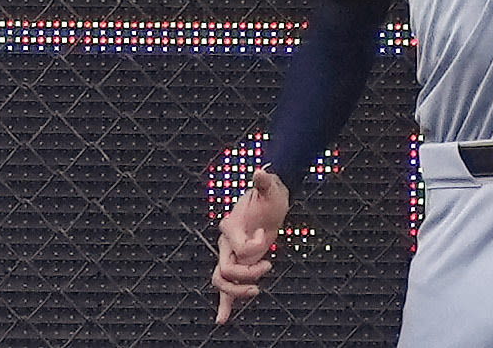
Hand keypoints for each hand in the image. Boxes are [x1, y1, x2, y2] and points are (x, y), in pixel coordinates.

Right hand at [211, 168, 286, 325]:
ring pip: (222, 283)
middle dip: (247, 274)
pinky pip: (227, 287)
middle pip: (225, 271)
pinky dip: (224, 304)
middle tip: (268, 264)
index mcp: (230, 226)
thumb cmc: (269, 195)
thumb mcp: (270, 188)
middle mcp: (226, 243)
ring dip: (237, 293)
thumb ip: (264, 183)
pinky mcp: (239, 263)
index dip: (253, 246)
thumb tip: (260, 172)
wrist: (269, 199)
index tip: (266, 234)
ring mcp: (231, 255)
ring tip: (256, 292)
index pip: (238, 248)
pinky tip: (222, 320)